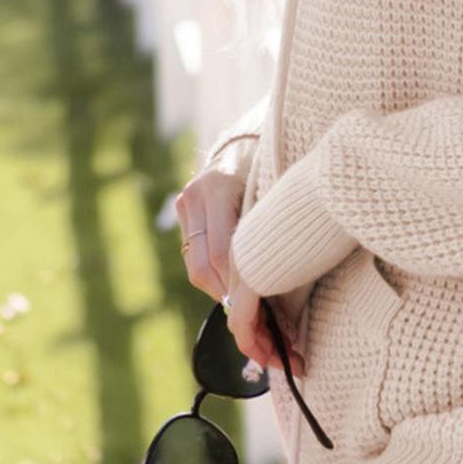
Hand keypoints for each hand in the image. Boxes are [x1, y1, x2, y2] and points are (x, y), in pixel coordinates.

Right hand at [174, 150, 304, 378]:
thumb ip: (271, 227)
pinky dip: (219, 279)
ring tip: (254, 312)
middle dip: (233, 298)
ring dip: (225, 292)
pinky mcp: (184, 212)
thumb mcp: (278, 190)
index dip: (241, 286)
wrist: (248, 141)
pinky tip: (241, 292)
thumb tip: (278, 280)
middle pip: (204, 267)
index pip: (221, 254)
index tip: (264, 310)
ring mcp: (185, 204)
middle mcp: (194, 197)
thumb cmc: (275, 165)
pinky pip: (196, 258)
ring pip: (198, 268)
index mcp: (218, 187)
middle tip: (261, 323)